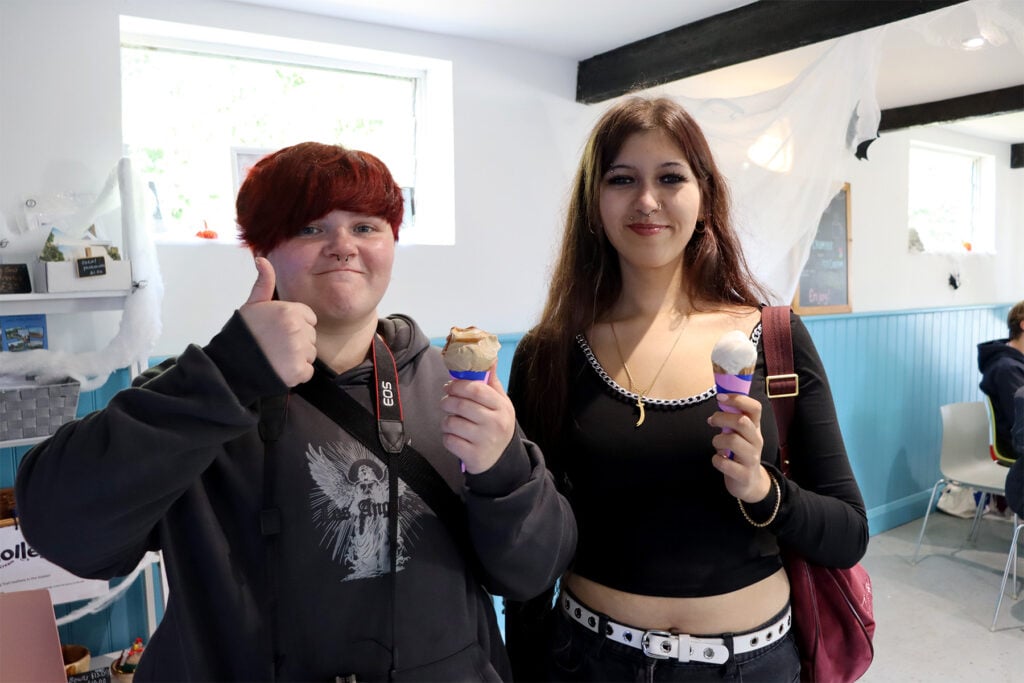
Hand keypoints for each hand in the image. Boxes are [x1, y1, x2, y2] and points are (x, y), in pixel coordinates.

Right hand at [239, 257, 317, 386]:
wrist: (231, 365)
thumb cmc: (243, 334)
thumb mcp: (252, 305)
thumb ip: (264, 283)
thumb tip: (261, 259)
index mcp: (290, 311)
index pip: (309, 318)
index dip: (295, 325)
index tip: (277, 331)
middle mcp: (297, 329)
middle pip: (311, 336)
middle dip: (297, 342)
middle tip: (274, 346)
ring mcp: (299, 351)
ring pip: (310, 354)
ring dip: (297, 358)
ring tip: (275, 358)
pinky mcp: (299, 371)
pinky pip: (307, 372)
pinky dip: (297, 374)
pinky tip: (280, 370)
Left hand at [440, 365, 515, 473]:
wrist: (501, 460)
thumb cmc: (496, 424)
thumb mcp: (500, 403)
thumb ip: (492, 382)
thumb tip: (490, 357)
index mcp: (502, 407)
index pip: (476, 389)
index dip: (458, 385)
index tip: (450, 386)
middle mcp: (495, 423)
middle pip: (461, 405)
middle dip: (447, 401)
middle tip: (445, 402)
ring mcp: (484, 441)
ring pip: (452, 422)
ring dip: (446, 421)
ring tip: (451, 421)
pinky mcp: (473, 456)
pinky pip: (449, 440)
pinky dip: (447, 437)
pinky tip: (454, 437)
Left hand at [708, 393, 771, 501]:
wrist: (750, 482)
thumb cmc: (741, 453)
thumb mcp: (741, 434)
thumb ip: (733, 418)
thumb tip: (720, 400)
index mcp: (755, 428)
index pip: (755, 408)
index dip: (738, 399)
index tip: (720, 397)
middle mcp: (756, 441)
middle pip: (741, 422)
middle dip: (722, 418)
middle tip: (712, 421)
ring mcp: (752, 458)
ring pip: (732, 441)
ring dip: (717, 440)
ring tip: (717, 444)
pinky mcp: (743, 474)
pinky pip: (724, 463)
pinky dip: (716, 460)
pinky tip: (719, 459)